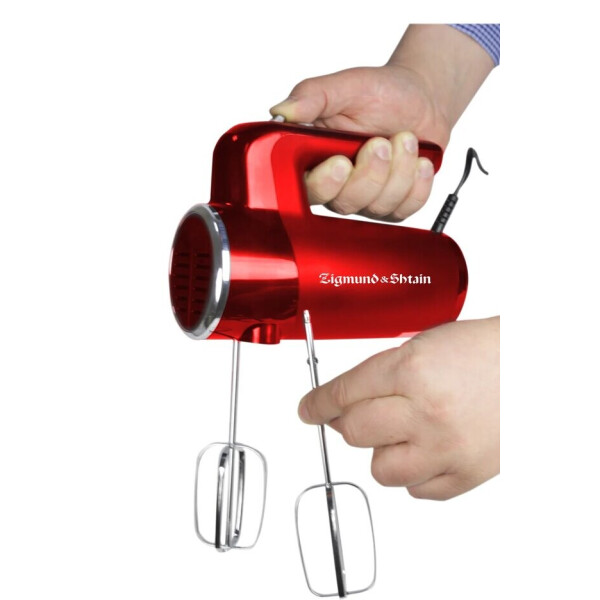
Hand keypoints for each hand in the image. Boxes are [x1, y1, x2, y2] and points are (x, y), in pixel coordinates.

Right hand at [270, 25, 493, 220]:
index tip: (341, 161)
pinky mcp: (394, 204)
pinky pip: (405, 208)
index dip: (323, 183)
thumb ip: (311, 96)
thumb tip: (281, 112)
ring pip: (378, 205)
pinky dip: (418, 183)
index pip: (307, 188)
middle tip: (382, 142)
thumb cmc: (379, 93)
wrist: (421, 98)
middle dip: (369, 173)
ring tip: (406, 138)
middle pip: (344, 203)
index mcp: (315, 159)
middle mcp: (338, 185)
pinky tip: (420, 159)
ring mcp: (366, 199)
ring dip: (399, 170)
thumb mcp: (344, 86)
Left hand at [298, 317, 499, 499]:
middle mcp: (426, 412)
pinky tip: (424, 452)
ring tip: (399, 434)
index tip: (308, 410)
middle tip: (355, 416)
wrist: (537, 369)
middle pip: (354, 432)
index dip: (318, 402)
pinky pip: (418, 491)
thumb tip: (348, 397)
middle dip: (347, 423)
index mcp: (413, 369)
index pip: (345, 392)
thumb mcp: (427, 343)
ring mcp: (447, 449)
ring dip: (381, 451)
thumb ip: (385, 371)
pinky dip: (413, 474)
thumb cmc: (489, 350)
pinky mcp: (466, 475)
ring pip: (380, 469)